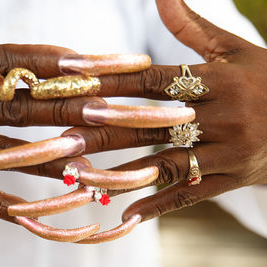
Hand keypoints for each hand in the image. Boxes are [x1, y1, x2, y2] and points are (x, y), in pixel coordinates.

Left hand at [10, 0, 266, 240]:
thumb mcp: (234, 49)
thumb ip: (191, 26)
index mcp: (217, 81)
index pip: (153, 80)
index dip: (113, 80)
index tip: (75, 82)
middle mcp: (220, 117)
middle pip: (149, 125)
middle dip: (103, 131)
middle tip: (63, 137)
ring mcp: (226, 153)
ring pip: (164, 164)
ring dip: (121, 172)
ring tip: (82, 177)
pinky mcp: (231, 180)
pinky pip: (190, 195)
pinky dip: (158, 205)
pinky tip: (126, 213)